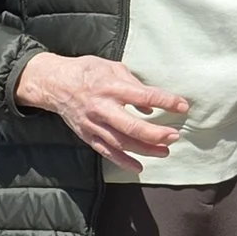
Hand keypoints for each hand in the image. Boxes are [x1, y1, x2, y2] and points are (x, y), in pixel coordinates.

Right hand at [15, 52, 188, 172]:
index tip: (183, 106)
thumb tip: (151, 106)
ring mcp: (93, 124)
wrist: (53, 83)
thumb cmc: (87, 71)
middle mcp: (102, 108)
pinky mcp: (86, 135)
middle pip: (131, 126)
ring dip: (144, 150)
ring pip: (120, 142)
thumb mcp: (113, 68)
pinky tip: (138, 167)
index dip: (166, 102)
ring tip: (165, 152)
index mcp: (111, 87)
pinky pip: (105, 151)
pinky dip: (122, 161)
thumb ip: (135, 85)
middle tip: (174, 136)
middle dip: (155, 133)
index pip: (144, 96)